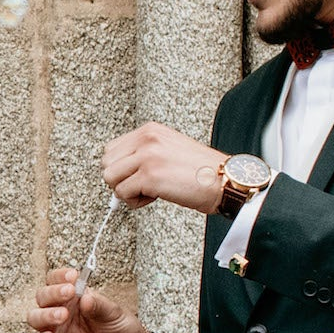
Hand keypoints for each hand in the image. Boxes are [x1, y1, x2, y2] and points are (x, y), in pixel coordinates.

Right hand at [25, 267, 153, 332]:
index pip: (56, 280)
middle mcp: (61, 312)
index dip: (59, 276)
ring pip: (35, 318)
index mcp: (74, 298)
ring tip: (62, 316)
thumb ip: (99, 306)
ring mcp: (56, 332)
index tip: (72, 276)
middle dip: (52, 293)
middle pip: (42, 297)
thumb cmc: (122, 331)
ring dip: (44, 315)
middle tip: (69, 293)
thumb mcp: (115, 314)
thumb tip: (84, 298)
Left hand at [103, 123, 234, 215]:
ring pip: (110, 178)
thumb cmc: (202, 171)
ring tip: (149, 192)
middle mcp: (146, 139)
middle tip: (143, 186)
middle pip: (107, 163)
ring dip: (126, 191)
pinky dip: (135, 202)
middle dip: (120, 179)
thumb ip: (144, 153)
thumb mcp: (170, 149)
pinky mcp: (150, 176)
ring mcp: (147, 156)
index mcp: (150, 130)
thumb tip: (119, 171)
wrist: (226, 181)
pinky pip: (122, 193)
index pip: (112, 149)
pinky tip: (155, 197)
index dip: (122, 168)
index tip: (138, 176)